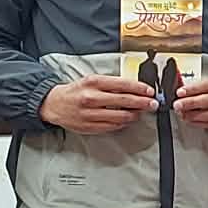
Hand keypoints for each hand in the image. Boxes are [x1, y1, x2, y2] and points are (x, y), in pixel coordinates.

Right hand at [40, 75, 156, 133]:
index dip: (140, 89)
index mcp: (93, 82)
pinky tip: (127, 119)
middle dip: (143, 103)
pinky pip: (112, 126)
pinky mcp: (89, 126)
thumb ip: (111, 84)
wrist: (54, 104)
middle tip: (153, 104)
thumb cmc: (75, 91)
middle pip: (125, 101)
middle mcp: (92, 97)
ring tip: (140, 112)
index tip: (150, 91)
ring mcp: (90, 114)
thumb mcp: (91, 80)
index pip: (123, 85)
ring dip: (135, 115)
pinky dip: (123, 123)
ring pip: (121, 117)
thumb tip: (133, 89)